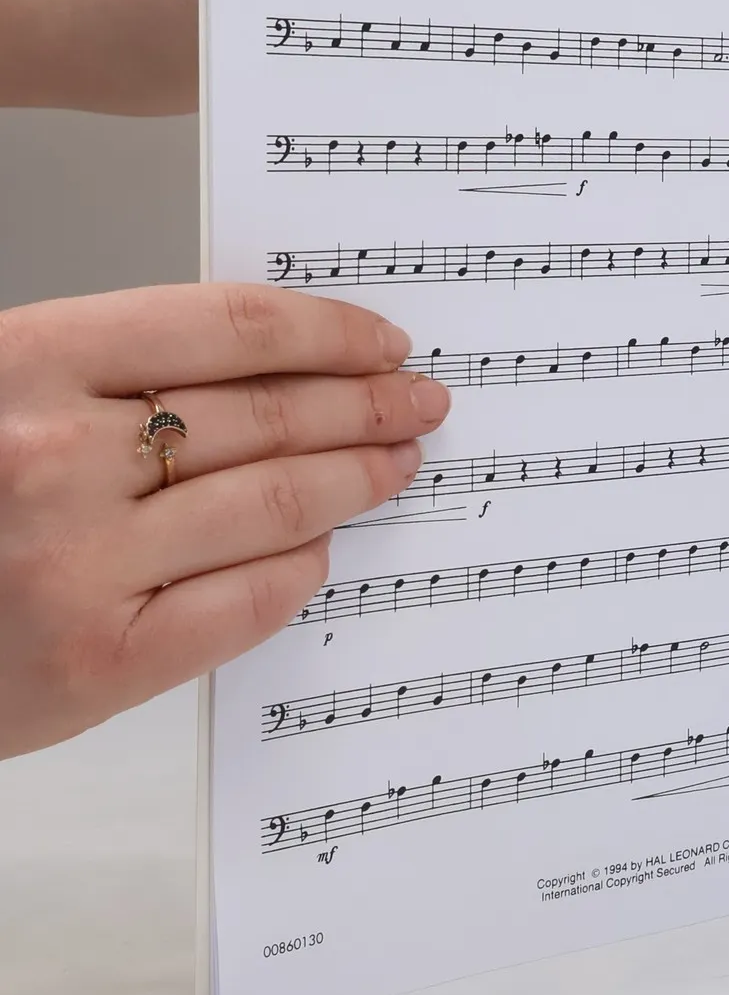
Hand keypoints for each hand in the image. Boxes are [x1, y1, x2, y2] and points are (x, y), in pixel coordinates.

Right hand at [0, 285, 447, 757]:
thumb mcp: (1, 392)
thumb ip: (112, 372)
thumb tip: (276, 363)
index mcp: (27, 362)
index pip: (230, 329)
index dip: (329, 332)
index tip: (383, 341)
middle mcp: (52, 459)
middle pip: (268, 416)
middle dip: (366, 406)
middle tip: (420, 403)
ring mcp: (75, 567)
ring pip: (273, 506)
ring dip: (356, 480)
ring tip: (396, 465)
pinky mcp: (92, 665)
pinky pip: (241, 605)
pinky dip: (297, 571)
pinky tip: (319, 550)